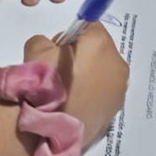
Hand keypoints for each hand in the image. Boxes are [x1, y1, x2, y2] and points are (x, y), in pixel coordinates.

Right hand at [23, 23, 128, 145]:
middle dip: (85, 56)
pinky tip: (75, 104)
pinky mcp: (116, 108)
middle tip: (61, 71)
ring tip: (68, 91)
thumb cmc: (43, 85)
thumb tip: (54, 47)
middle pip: (102, 50)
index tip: (60, 48)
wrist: (47, 128)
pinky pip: (105, 93)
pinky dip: (94, 95)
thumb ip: (46, 41)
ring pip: (106, 72)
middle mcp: (117, 64)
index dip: (74, 36)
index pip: (92, 27)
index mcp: (101, 45)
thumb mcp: (36, 51)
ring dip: (91, 76)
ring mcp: (120, 88)